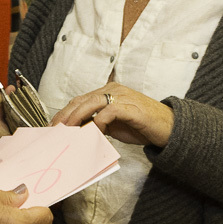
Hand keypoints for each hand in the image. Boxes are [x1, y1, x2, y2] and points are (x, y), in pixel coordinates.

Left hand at [51, 83, 172, 147]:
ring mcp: (123, 97)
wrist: (169, 128)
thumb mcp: (113, 126)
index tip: (53, 127)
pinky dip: (99, 121)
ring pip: (92, 102)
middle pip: (82, 100)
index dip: (64, 113)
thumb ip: (96, 125)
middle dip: (66, 115)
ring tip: (69, 130)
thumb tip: (77, 132)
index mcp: (107, 92)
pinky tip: (95, 131)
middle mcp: (113, 90)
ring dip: (78, 117)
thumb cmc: (141, 126)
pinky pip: (110, 111)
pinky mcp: (131, 107)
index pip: (79, 100)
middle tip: (55, 130)